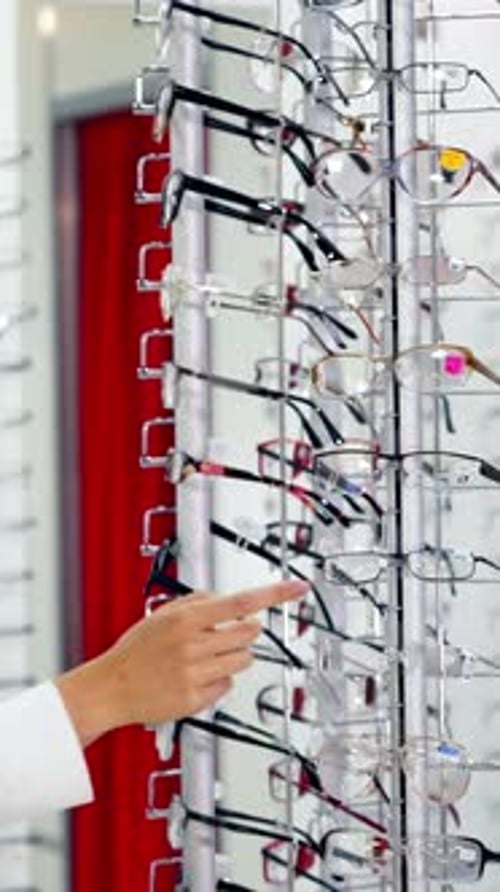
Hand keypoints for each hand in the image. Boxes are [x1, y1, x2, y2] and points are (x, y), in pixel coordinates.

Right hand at [55, 580, 306, 747]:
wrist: (111, 687)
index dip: (274, 594)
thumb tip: (228, 601)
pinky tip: (194, 679)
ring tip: (204, 659)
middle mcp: (194, 644)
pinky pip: (227, 686)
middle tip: (222, 636)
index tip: (297, 588)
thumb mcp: (163, 613)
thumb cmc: (136, 651)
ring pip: (243, 660)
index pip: (241, 601)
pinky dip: (218, 682)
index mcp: (186, 618)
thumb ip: (198, 602)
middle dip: (243, 633)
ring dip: (232, 657)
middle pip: (249, 634)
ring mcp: (196, 673)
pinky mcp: (196, 699)